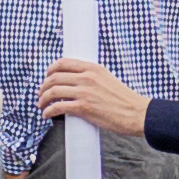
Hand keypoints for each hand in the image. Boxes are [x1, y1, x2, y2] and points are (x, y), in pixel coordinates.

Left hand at [32, 57, 153, 141]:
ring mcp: (85, 92)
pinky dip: (48, 111)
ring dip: (43, 99)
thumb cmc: (124, 99)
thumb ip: (92, 78)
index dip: (50, 70)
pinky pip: (58, 107)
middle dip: (43, 86)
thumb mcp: (108, 79)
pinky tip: (46, 115)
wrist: (136, 113)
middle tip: (41, 94)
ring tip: (42, 105)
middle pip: (54, 77)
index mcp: (93, 68)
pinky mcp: (83, 108)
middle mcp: (87, 77)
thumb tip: (76, 82)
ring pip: (53, 91)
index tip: (47, 77)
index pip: (63, 63)